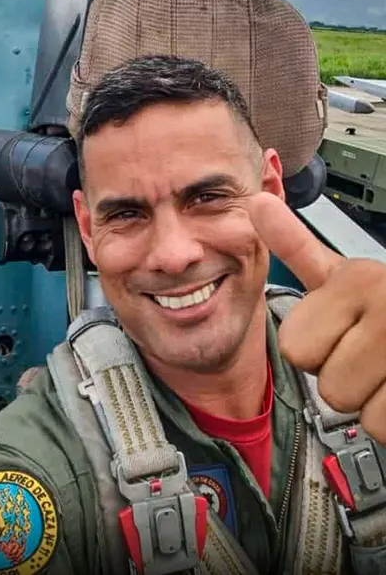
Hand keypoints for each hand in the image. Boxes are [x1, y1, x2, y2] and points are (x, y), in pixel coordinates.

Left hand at [248, 192, 385, 441]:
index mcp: (358, 279)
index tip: (345, 332)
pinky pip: (382, 426)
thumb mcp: (348, 274)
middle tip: (375, 357)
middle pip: (326, 385)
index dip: (315, 352)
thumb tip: (256, 204)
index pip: (294, 347)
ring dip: (375, 403)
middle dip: (346, 382)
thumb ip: (299, 247)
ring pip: (357, 410)